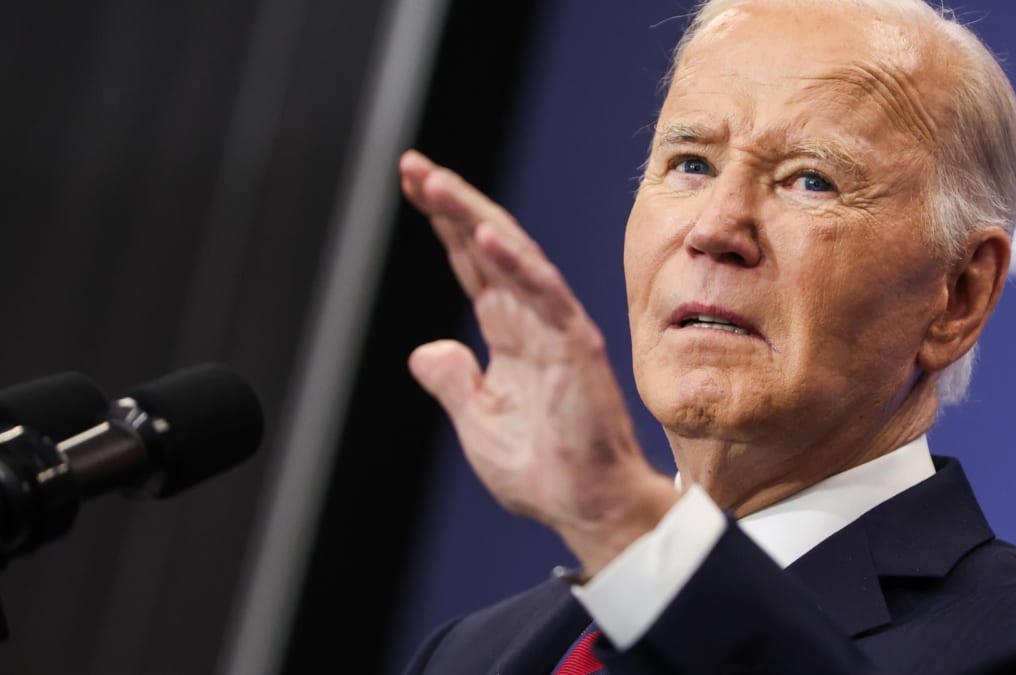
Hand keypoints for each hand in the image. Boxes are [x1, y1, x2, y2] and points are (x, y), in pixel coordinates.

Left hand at [398, 150, 677, 574]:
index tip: (414, 183)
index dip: (445, 224)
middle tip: (413, 166)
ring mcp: (556, 328)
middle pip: (488, 246)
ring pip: (513, 256)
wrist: (584, 506)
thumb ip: (454, 381)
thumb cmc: (543, 469)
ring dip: (473, 217)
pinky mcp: (575, 346)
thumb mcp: (478, 422)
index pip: (473, 264)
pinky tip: (483, 236)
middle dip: (451, 204)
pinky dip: (514, 264)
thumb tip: (424, 351)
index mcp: (510, 333)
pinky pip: (543, 295)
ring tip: (434, 184)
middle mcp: (532, 320)